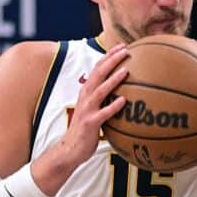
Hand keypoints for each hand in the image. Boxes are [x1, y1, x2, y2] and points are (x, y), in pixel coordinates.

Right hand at [62, 44, 128, 164]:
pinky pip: (103, 114)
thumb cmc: (86, 129)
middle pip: (98, 74)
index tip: (122, 47)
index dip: (109, 56)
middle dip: (112, 60)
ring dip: (113, 80)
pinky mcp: (90, 123)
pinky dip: (113, 106)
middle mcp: (85, 97)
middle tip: (126, 51)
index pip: (98, 69)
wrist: (70, 149)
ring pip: (100, 91)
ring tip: (126, 71)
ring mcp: (87, 110)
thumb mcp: (93, 110)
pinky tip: (124, 101)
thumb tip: (125, 92)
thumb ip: (104, 99)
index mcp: (87, 92)